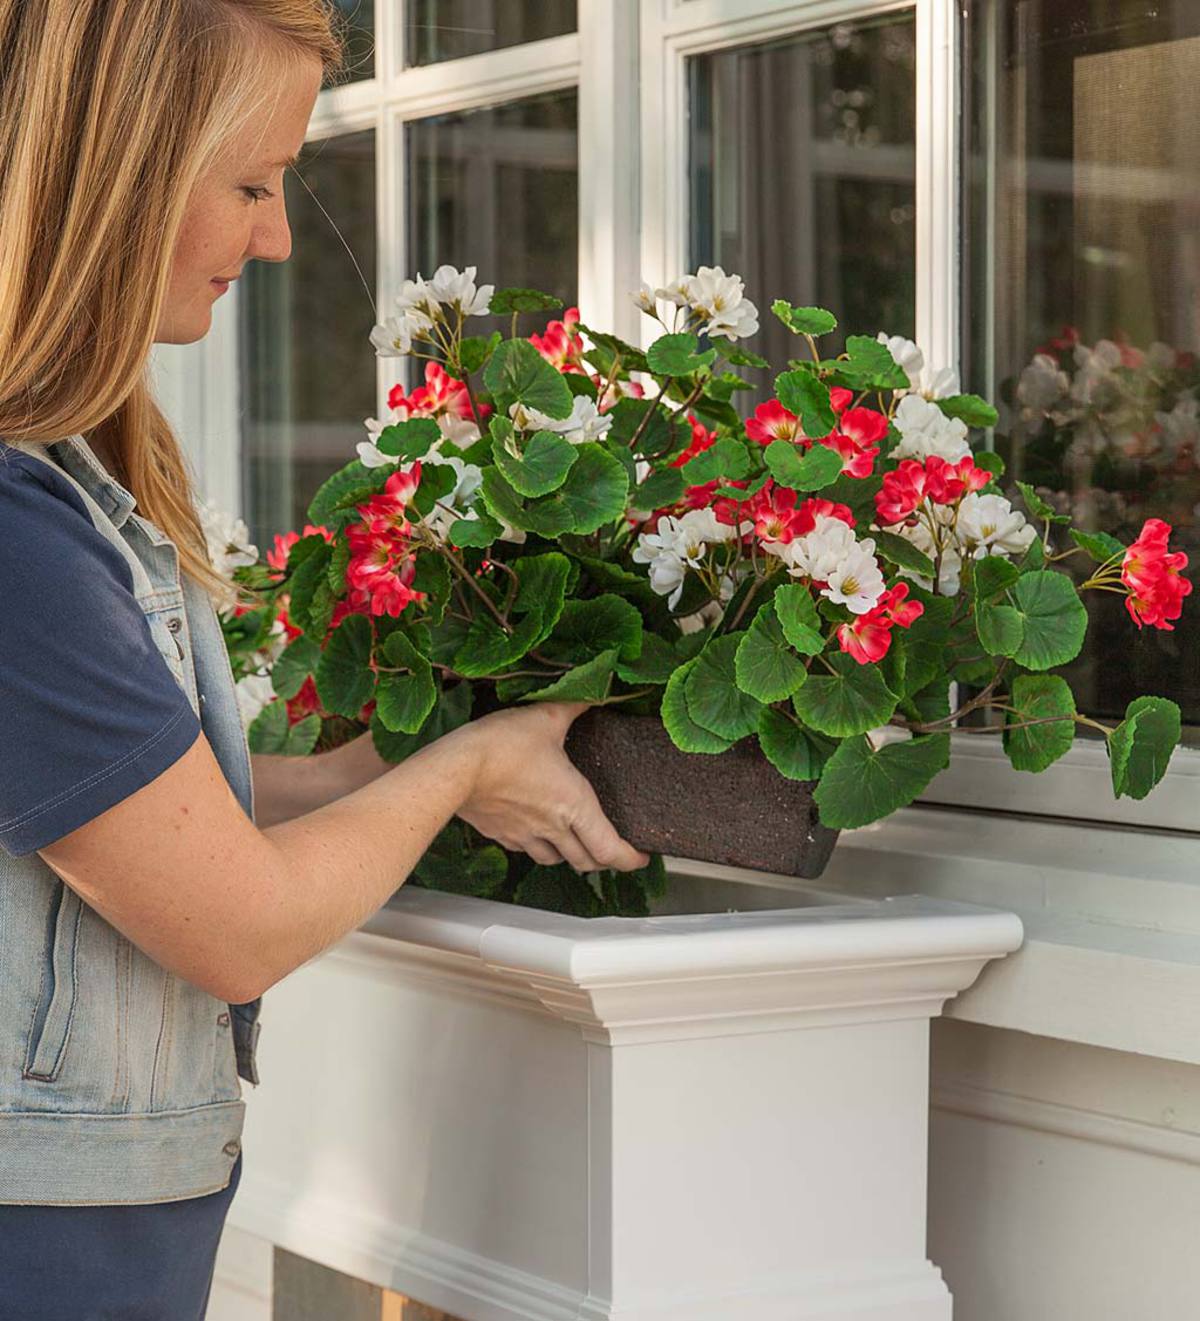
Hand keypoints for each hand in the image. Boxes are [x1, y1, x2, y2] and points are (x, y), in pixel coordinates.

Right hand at [452, 703, 649, 873]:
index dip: (630, 859)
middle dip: (602, 860)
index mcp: (575, 804)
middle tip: (610, 851)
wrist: (455, 769)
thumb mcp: (546, 717)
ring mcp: (524, 834)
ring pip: (554, 860)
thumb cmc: (503, 746)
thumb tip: (594, 691)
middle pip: (585, 862)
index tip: (640, 856)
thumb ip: (574, 706)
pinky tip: (533, 830)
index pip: (610, 849)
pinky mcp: (500, 833)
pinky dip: (536, 846)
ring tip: (573, 843)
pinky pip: (524, 849)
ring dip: (568, 856)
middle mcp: (553, 827)